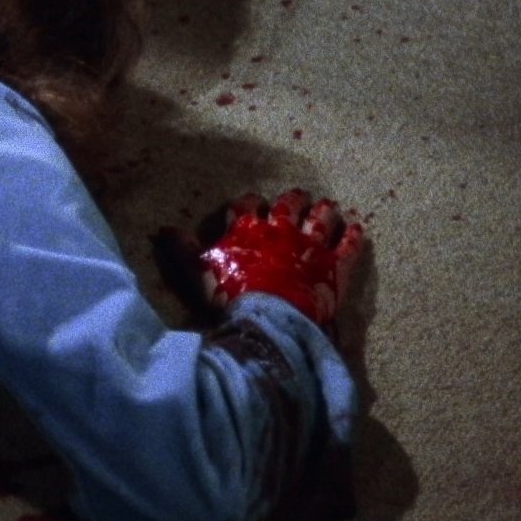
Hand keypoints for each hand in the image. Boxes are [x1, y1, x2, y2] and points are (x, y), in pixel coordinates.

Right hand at [155, 189, 365, 326]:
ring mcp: (311, 245)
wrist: (268, 322)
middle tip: (297, 197)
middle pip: (289, 204)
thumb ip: (182, 250)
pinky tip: (357, 228)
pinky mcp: (335, 266)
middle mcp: (281, 229)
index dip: (249, 202)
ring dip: (325, 211)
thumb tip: (162, 229)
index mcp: (248, 228)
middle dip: (292, 199)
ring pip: (321, 218)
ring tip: (329, 206)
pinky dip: (353, 236)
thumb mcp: (197, 273)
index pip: (247, 204)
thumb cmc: (229, 298)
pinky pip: (349, 245)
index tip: (251, 203)